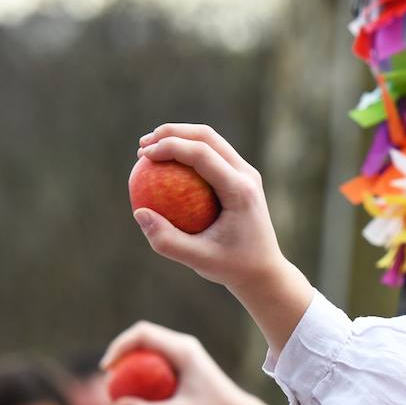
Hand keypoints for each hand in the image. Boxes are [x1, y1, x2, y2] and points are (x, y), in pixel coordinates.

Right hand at [100, 322, 248, 404]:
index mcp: (183, 348)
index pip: (142, 333)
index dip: (119, 345)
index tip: (107, 369)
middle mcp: (182, 344)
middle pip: (142, 335)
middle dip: (120, 351)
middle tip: (109, 378)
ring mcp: (183, 351)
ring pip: (148, 345)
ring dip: (129, 359)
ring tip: (117, 383)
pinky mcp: (183, 361)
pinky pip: (155, 357)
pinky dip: (140, 368)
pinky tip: (134, 388)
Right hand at [134, 124, 283, 291]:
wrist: (265, 271)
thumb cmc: (233, 267)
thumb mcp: (198, 260)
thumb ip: (167, 240)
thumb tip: (139, 212)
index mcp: (240, 190)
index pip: (202, 153)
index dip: (170, 146)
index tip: (144, 156)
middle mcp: (247, 175)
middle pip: (207, 136)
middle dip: (171, 133)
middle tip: (142, 146)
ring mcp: (247, 173)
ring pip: (211, 140)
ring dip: (179, 138)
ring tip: (149, 151)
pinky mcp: (242, 177)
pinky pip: (212, 155)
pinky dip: (188, 153)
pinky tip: (165, 166)